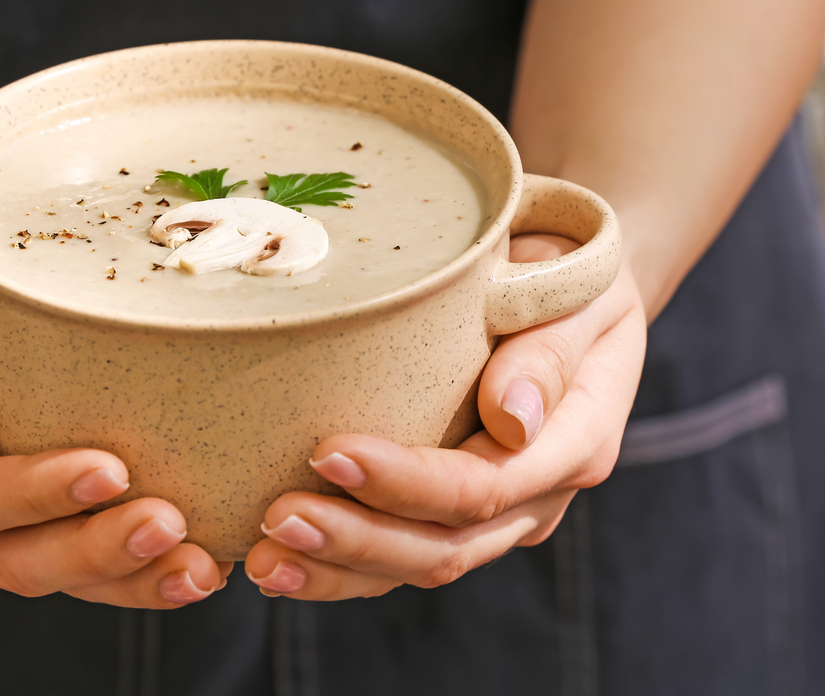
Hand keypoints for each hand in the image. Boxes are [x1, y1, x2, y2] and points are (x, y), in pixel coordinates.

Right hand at [0, 256, 229, 607]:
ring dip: (125, 580)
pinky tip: (192, 571)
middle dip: (92, 549)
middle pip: (3, 557)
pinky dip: (129, 576)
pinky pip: (66, 566)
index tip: (112, 469)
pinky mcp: (6, 524)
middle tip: (170, 525)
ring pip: (43, 576)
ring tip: (199, 570)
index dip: (31, 494)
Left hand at [244, 235, 645, 598]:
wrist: (574, 290)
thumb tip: (513, 421)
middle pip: (443, 547)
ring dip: (335, 571)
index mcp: (572, 441)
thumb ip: (550, 353)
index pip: (482, 485)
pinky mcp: (454, 511)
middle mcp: (536, 494)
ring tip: (261, 562)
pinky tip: (280, 566)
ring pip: (415, 566)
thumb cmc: (570, 273)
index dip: (404, 482)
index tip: (326, 452)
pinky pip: (398, 558)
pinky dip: (338, 569)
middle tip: (275, 518)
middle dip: (354, 541)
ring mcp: (496, 512)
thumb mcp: (582, 291)